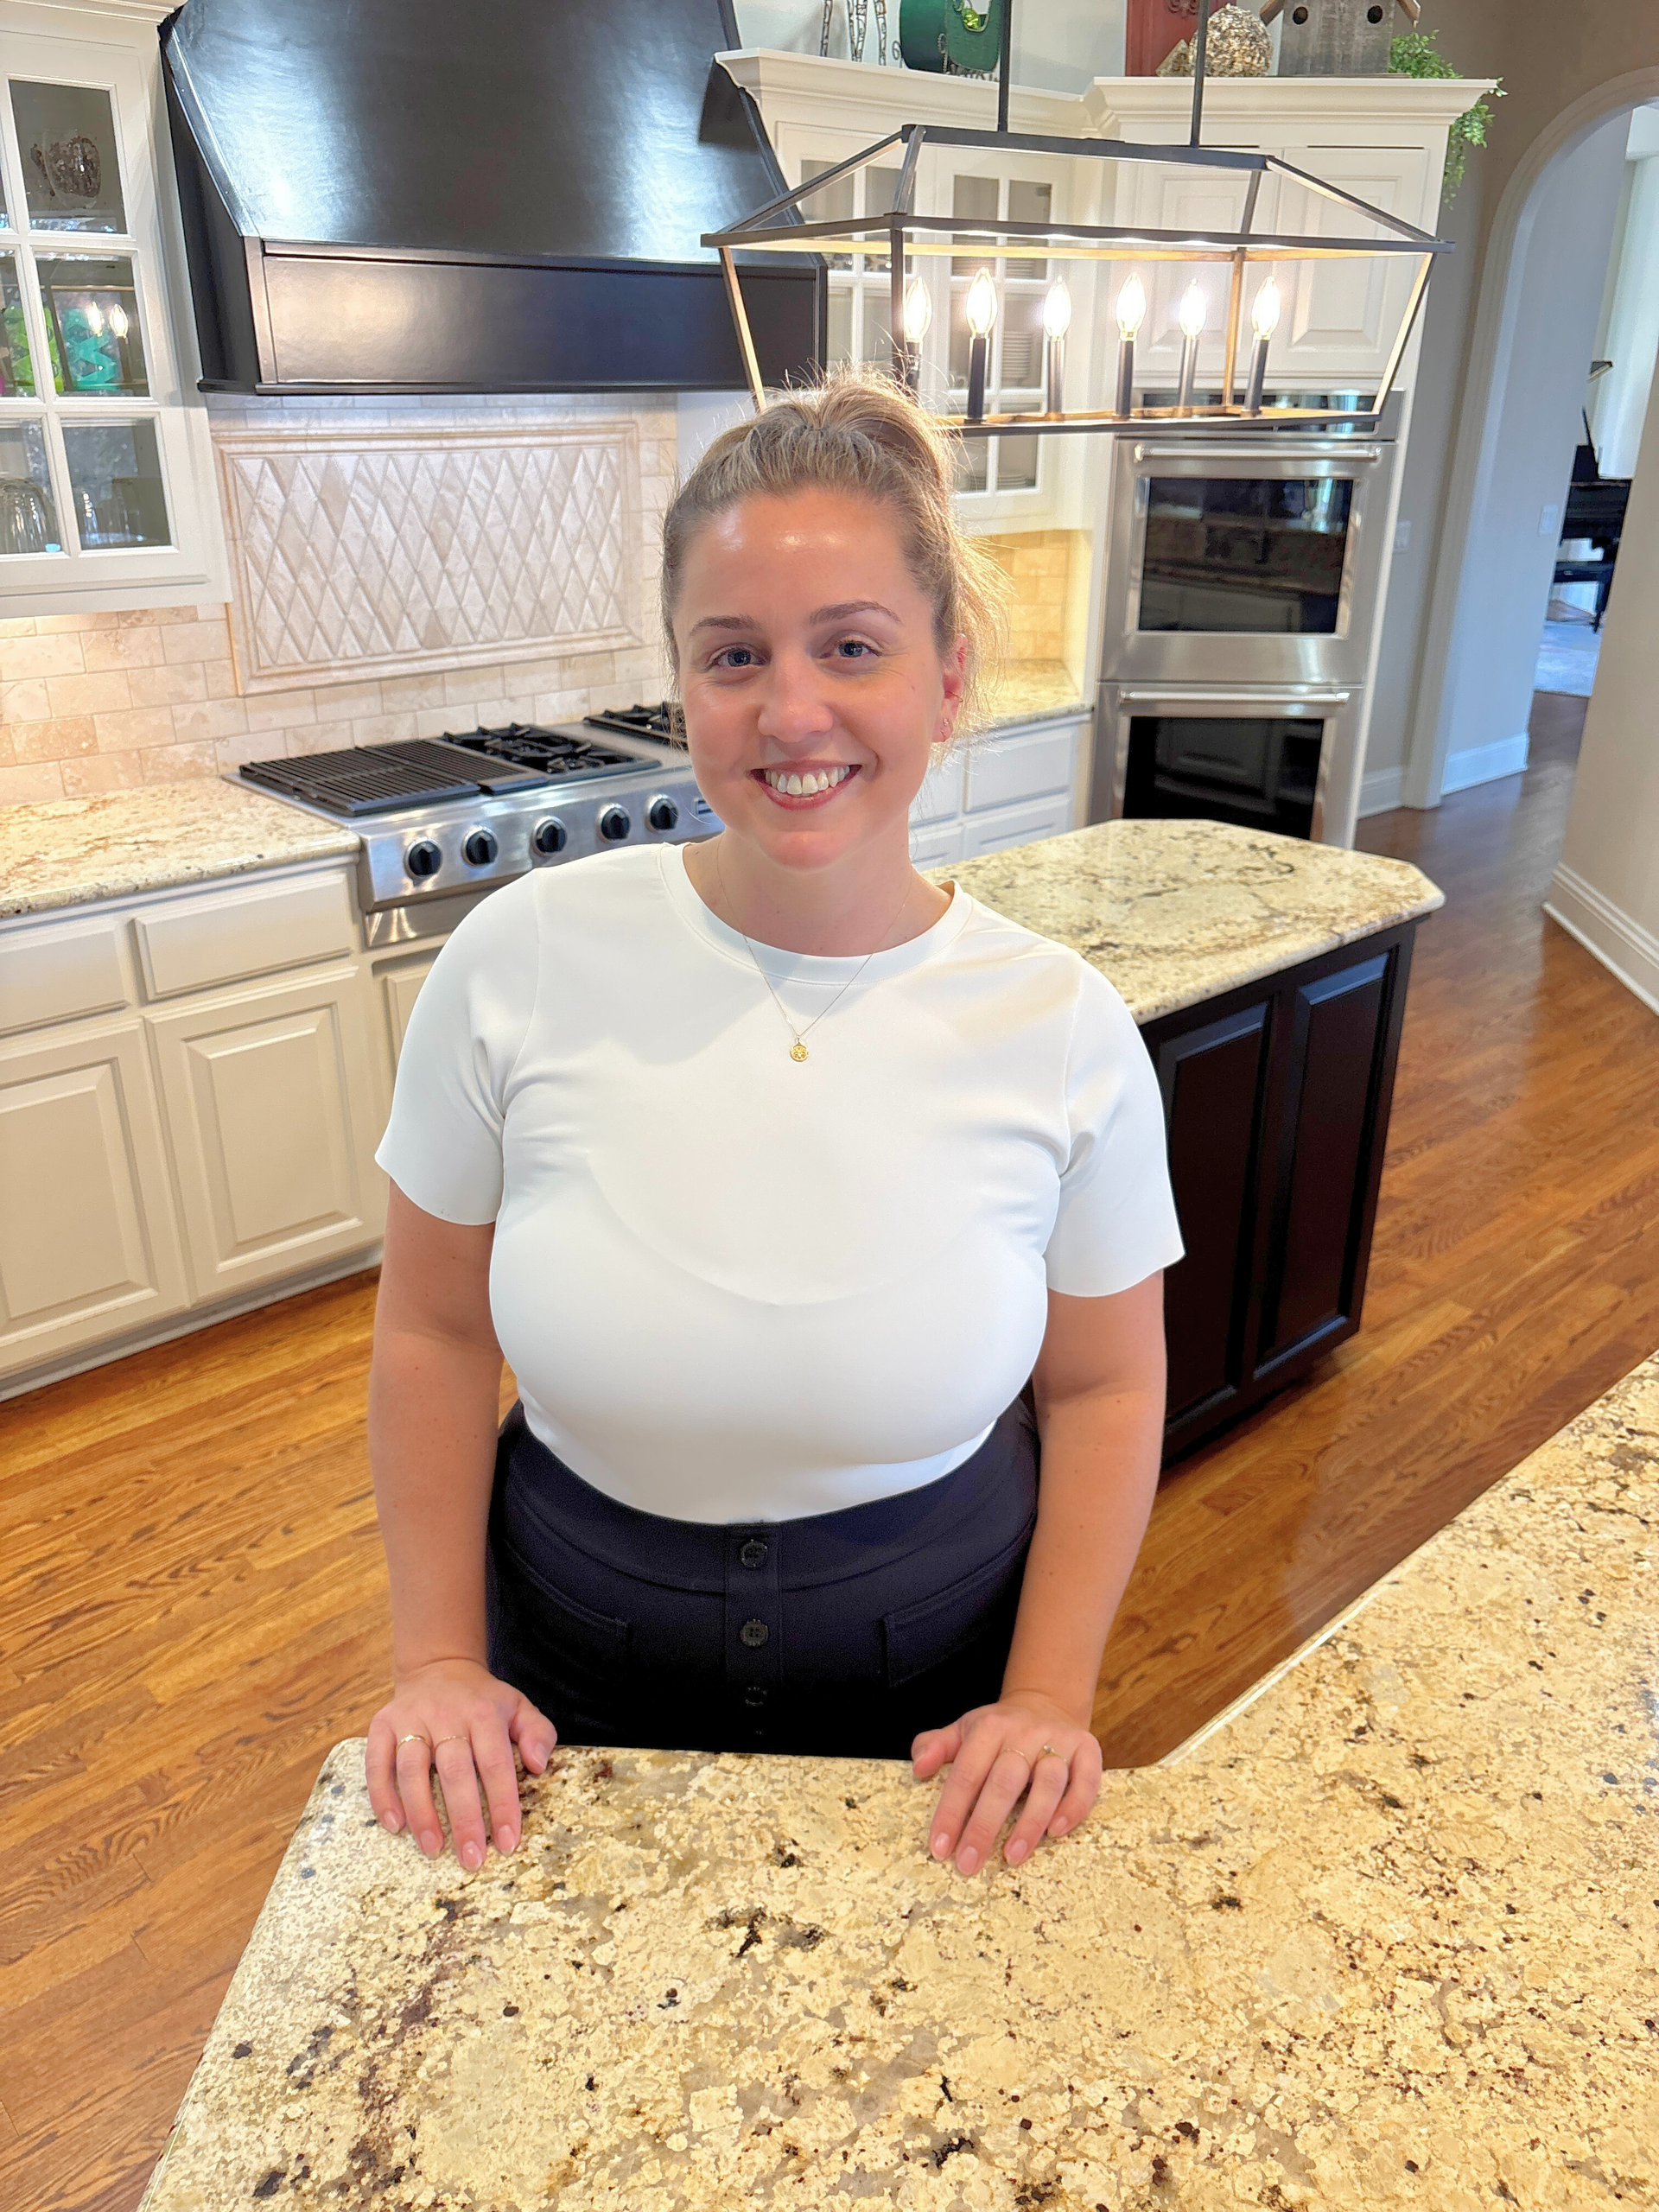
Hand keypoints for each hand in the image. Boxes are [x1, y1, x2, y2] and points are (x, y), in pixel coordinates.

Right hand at [365, 1657, 557, 1869]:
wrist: (438, 1666)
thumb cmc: (482, 1700)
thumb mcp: (518, 1706)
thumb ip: (537, 1732)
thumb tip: (538, 1765)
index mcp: (483, 1714)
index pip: (495, 1764)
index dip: (502, 1805)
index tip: (507, 1843)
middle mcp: (445, 1715)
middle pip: (455, 1771)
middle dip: (464, 1819)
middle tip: (471, 1858)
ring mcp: (410, 1719)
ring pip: (412, 1769)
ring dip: (421, 1813)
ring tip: (433, 1849)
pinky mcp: (382, 1725)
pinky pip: (377, 1764)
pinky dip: (382, 1795)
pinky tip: (394, 1824)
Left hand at [911, 1691, 1102, 1876]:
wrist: (1046, 1703)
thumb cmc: (999, 1730)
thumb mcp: (963, 1730)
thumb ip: (935, 1746)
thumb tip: (919, 1767)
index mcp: (990, 1727)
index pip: (966, 1773)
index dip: (951, 1812)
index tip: (939, 1848)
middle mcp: (1026, 1732)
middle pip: (1004, 1781)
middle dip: (984, 1826)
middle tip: (969, 1863)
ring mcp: (1060, 1741)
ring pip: (1048, 1783)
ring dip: (1030, 1822)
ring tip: (1012, 1857)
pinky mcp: (1088, 1749)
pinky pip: (1086, 1781)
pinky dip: (1074, 1808)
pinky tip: (1056, 1832)